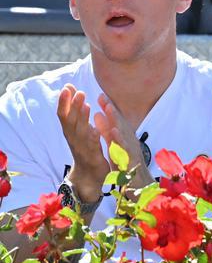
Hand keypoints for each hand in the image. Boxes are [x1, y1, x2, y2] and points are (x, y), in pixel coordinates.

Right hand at [57, 85, 108, 201]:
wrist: (88, 175)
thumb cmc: (84, 149)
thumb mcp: (79, 131)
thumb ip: (77, 115)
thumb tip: (75, 96)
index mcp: (71, 132)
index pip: (64, 114)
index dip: (64, 102)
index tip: (67, 87)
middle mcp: (73, 139)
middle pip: (70, 121)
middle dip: (73, 106)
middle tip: (78, 91)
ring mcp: (82, 149)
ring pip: (80, 132)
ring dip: (82, 119)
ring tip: (85, 105)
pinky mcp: (92, 157)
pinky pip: (92, 147)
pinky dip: (92, 139)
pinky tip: (95, 130)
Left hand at [93, 93, 148, 177]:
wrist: (141, 187)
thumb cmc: (127, 164)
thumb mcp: (115, 145)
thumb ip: (106, 131)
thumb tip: (97, 114)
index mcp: (125, 139)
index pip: (117, 121)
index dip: (109, 108)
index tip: (100, 95)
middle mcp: (130, 142)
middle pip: (121, 124)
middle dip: (112, 110)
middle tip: (102, 96)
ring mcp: (131, 151)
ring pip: (124, 134)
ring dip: (117, 121)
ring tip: (108, 108)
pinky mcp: (131, 161)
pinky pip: (124, 149)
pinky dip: (120, 140)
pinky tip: (114, 132)